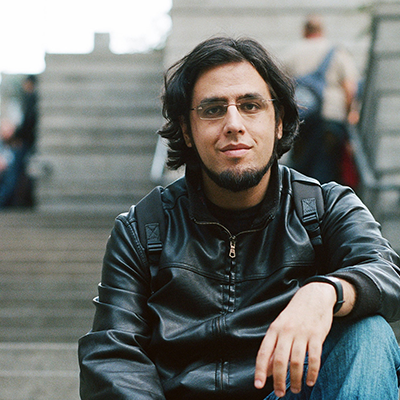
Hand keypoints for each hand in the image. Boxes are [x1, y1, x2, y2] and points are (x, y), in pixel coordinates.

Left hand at [254, 282, 335, 396]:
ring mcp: (302, 333)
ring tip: (296, 389)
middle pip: (280, 360)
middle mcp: (286, 331)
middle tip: (280, 393)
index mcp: (274, 329)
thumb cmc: (295, 314)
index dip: (260, 370)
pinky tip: (310, 381)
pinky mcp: (317, 335)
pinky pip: (314, 357)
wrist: (313, 296)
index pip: (264, 352)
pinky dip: (312, 372)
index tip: (258, 385)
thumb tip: (267, 371)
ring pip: (296, 361)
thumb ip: (274, 348)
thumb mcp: (280, 327)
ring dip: (296, 379)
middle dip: (279, 380)